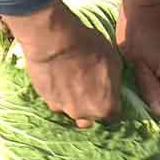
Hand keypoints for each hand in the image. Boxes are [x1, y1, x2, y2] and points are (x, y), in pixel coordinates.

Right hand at [6, 0, 121, 128]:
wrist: (53, 41)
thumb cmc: (88, 48)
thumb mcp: (114, 60)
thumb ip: (113, 81)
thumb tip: (111, 86)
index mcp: (105, 107)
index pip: (113, 116)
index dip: (111, 104)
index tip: (108, 94)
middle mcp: (83, 115)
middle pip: (90, 117)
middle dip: (91, 106)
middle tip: (89, 87)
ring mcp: (62, 109)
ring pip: (71, 110)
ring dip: (74, 100)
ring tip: (72, 80)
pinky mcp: (46, 100)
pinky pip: (56, 100)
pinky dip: (59, 93)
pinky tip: (58, 77)